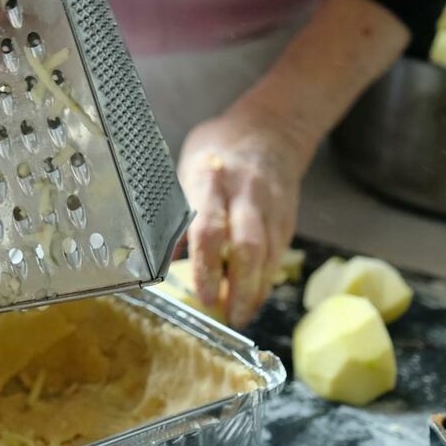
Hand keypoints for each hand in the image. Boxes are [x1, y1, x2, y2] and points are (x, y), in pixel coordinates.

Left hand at [177, 113, 311, 326]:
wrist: (271, 128)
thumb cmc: (217, 149)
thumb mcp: (186, 168)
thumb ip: (177, 210)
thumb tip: (157, 257)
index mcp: (211, 179)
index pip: (209, 228)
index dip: (206, 266)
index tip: (204, 296)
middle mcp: (246, 193)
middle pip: (248, 247)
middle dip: (239, 287)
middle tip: (228, 316)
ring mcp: (271, 206)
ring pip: (269, 255)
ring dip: (255, 290)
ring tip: (240, 316)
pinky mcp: (287, 218)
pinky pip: (278, 255)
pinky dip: (266, 280)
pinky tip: (253, 298)